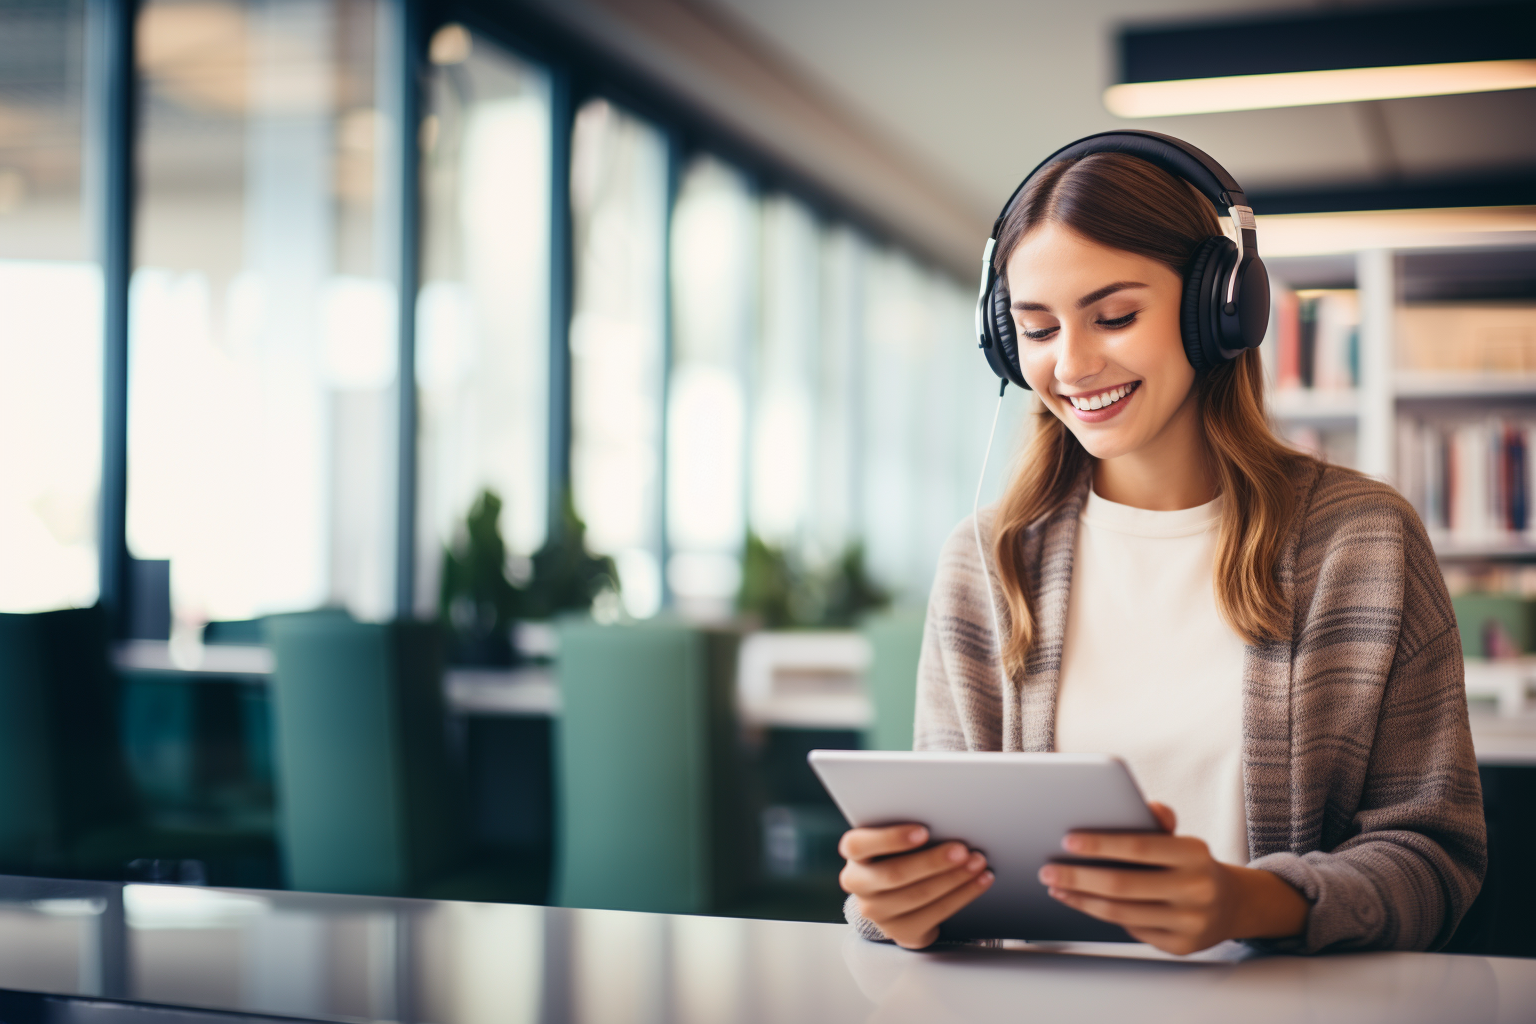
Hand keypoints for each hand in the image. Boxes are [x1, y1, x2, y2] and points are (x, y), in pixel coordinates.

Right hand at [838, 825, 994, 949]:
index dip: (890, 839)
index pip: (858, 845)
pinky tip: (979, 881)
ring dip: (954, 878)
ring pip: (918, 896)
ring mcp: (877, 912)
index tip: (923, 831)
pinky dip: (962, 895)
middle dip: (933, 862)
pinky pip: (935, 915)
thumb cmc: (899, 854)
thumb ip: (906, 830)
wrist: (895, 896)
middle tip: (962, 850)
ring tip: (977, 863)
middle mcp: (858, 884)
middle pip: (894, 874)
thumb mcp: (893, 839)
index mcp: (854, 854)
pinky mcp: (900, 931)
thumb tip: (944, 817)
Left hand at [1037, 802, 1307, 955]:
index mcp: (1194, 854)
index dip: (1101, 844)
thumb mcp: (1181, 837)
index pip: (1140, 847)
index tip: (1067, 840)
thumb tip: (1142, 804)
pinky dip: (1099, 914)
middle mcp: (1196, 889)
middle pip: (1122, 885)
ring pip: (1121, 912)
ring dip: (1081, 899)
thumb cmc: (1189, 864)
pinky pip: (1130, 929)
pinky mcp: (1179, 945)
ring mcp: (1189, 921)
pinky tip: (1079, 901)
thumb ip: (1158, 818)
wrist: (1231, 905)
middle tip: (1047, 868)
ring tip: (1055, 885)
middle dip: (1078, 876)